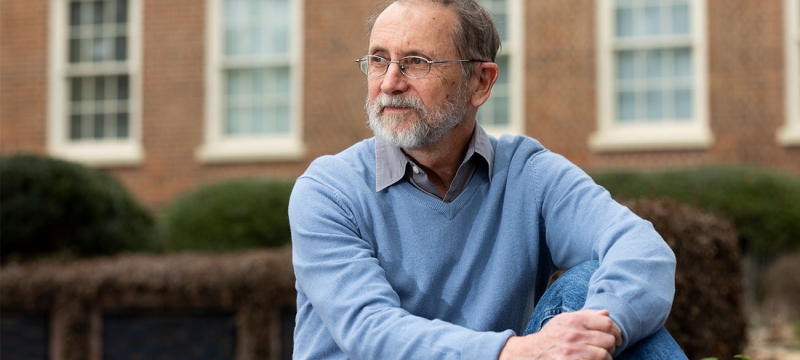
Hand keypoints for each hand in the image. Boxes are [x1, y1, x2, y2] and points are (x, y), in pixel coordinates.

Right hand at [498, 309, 621, 359]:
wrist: (530, 354)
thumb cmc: (550, 337)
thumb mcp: (564, 321)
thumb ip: (586, 316)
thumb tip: (607, 313)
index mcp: (573, 320)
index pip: (607, 323)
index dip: (616, 331)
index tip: (617, 338)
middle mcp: (574, 335)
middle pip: (608, 340)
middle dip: (611, 346)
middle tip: (608, 349)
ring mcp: (573, 352)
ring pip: (604, 355)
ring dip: (606, 358)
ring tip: (600, 358)